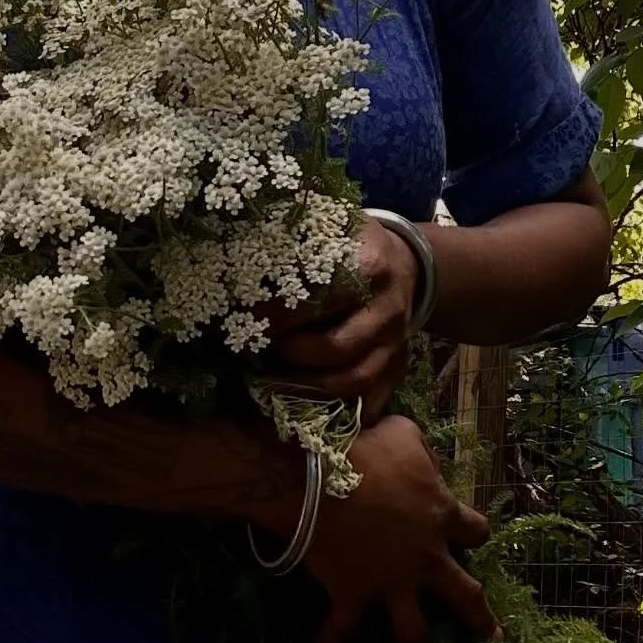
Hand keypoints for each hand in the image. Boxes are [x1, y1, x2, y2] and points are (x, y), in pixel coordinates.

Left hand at [264, 218, 420, 423]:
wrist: (406, 265)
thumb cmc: (351, 246)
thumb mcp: (328, 229)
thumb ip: (293, 243)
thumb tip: (237, 260)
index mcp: (369, 267)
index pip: (320, 298)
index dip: (279, 314)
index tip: (247, 319)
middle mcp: (388, 310)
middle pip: (337, 346)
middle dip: (291, 354)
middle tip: (258, 352)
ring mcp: (396, 343)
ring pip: (355, 379)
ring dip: (308, 387)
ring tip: (272, 382)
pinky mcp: (399, 367)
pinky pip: (373, 401)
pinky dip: (339, 412)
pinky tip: (305, 408)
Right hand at [302, 414, 498, 642]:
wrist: (321, 481)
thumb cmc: (366, 451)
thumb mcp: (403, 435)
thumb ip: (419, 449)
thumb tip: (422, 457)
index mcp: (441, 517)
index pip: (475, 530)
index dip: (474, 533)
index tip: (472, 536)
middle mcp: (426, 558)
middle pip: (465, 594)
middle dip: (478, 616)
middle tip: (491, 636)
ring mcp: (392, 582)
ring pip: (413, 630)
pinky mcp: (355, 594)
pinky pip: (344, 624)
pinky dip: (331, 637)